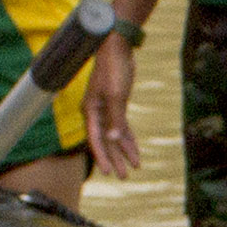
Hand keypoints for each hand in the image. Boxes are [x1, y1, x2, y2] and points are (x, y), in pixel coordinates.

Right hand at [85, 35, 143, 178]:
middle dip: (114, 159)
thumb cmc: (114, 70)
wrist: (117, 49)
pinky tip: (135, 151)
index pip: (95, 139)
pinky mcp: (117, 105)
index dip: (102, 156)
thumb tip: (113, 139)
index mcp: (90, 111)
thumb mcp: (116, 95)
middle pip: (105, 142)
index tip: (107, 172)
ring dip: (124, 152)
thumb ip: (115, 118)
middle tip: (123, 177)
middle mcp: (96, 113)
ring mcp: (106, 110)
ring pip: (115, 136)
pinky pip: (122, 127)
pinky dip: (129, 139)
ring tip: (133, 168)